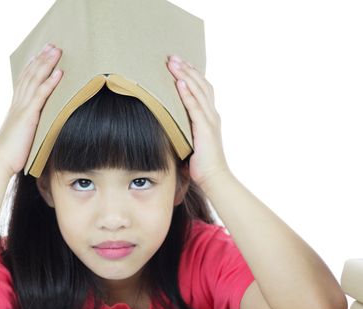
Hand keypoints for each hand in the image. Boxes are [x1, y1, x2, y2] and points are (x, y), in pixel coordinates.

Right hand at [0, 43, 62, 175]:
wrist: (0, 161)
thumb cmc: (11, 152)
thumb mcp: (20, 134)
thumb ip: (28, 125)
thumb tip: (35, 125)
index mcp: (16, 106)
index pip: (24, 80)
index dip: (33, 65)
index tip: (41, 52)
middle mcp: (18, 103)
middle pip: (30, 74)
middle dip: (42, 58)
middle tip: (52, 45)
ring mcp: (22, 108)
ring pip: (35, 80)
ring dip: (47, 64)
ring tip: (57, 51)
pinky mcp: (28, 116)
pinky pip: (41, 95)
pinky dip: (50, 82)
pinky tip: (59, 73)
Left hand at [166, 55, 231, 189]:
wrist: (214, 178)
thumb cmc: (201, 163)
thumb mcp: (191, 140)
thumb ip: (184, 129)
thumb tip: (167, 124)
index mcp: (209, 116)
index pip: (201, 88)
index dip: (191, 74)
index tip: (178, 63)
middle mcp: (212, 114)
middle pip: (200, 84)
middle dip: (186, 69)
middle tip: (172, 57)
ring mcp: (210, 121)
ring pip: (198, 92)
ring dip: (185, 76)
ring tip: (173, 64)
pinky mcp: (205, 130)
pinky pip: (195, 108)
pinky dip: (188, 94)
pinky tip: (180, 84)